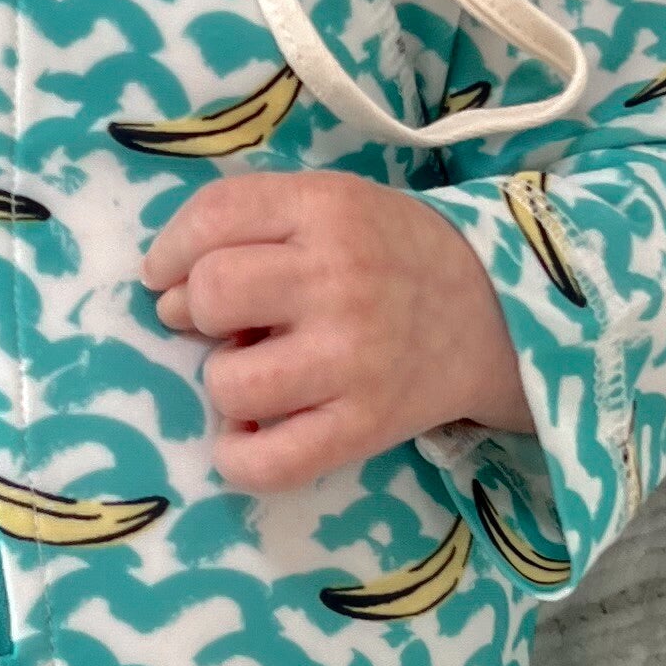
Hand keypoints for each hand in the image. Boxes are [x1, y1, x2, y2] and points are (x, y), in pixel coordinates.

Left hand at [143, 174, 533, 491]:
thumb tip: (167, 295)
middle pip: (212, 294)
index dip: (171, 251)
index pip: (214, 217)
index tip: (168, 276)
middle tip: (229, 324)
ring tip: (260, 372)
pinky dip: (238, 458)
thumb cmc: (392, 255)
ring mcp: (354, 357)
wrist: (498, 314)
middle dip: (199, 312)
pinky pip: (269, 461)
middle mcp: (340, 277)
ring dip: (225, 383)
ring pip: (228, 381)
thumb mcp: (334, 204)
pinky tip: (247, 437)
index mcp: (328, 207)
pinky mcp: (367, 425)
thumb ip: (255, 224)